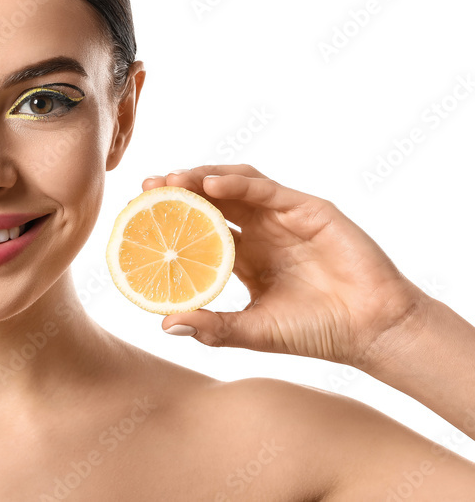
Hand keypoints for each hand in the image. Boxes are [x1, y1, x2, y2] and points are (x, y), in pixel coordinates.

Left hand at [145, 164, 430, 369]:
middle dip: (178, 190)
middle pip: (212, 200)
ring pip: (235, 185)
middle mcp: (261, 232)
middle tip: (146, 187)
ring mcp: (284, 218)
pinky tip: (210, 184)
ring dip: (201, 178)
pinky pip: (266, 189)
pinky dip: (237, 182)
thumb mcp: (253, 331)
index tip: (137, 215)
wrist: (372, 331)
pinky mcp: (308, 209)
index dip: (171, 219)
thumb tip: (164, 324)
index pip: (199, 228)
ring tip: (170, 179)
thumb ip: (213, 327)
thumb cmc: (316, 332)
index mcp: (245, 257)